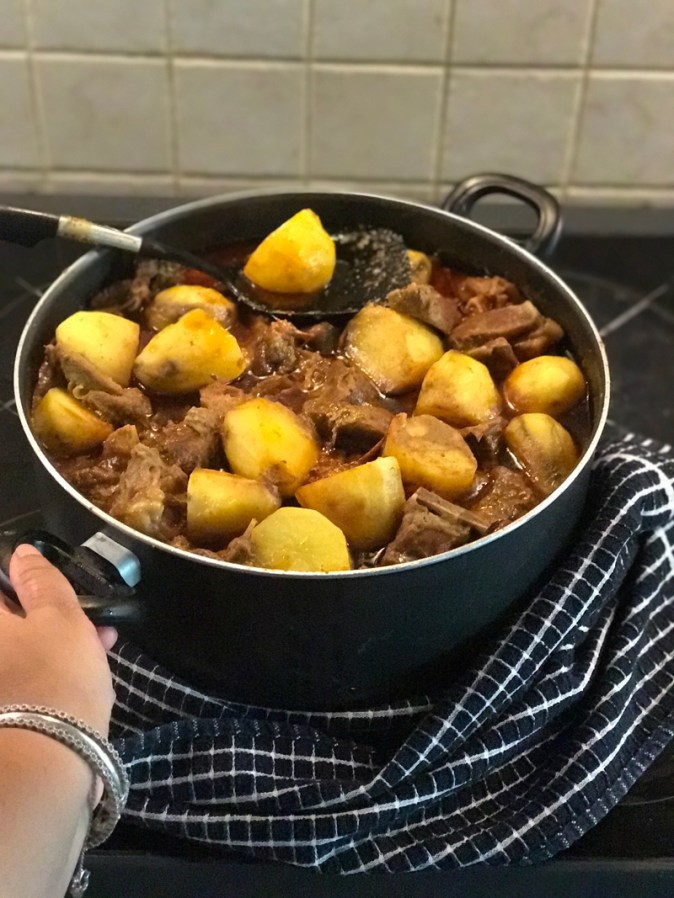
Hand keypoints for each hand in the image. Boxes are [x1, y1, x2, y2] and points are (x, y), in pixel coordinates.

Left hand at [0, 544, 116, 735]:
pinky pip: (33, 679)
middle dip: (48, 613)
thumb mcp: (61, 618)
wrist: (49, 762)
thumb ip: (42, 581)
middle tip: (88, 615)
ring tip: (104, 644)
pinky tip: (92, 674)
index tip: (52, 581)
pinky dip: (57, 670)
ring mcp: (2, 688)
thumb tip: (21, 552)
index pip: (0, 590)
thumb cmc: (55, 676)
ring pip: (25, 651)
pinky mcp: (12, 714)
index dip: (25, 580)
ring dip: (60, 641)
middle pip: (11, 623)